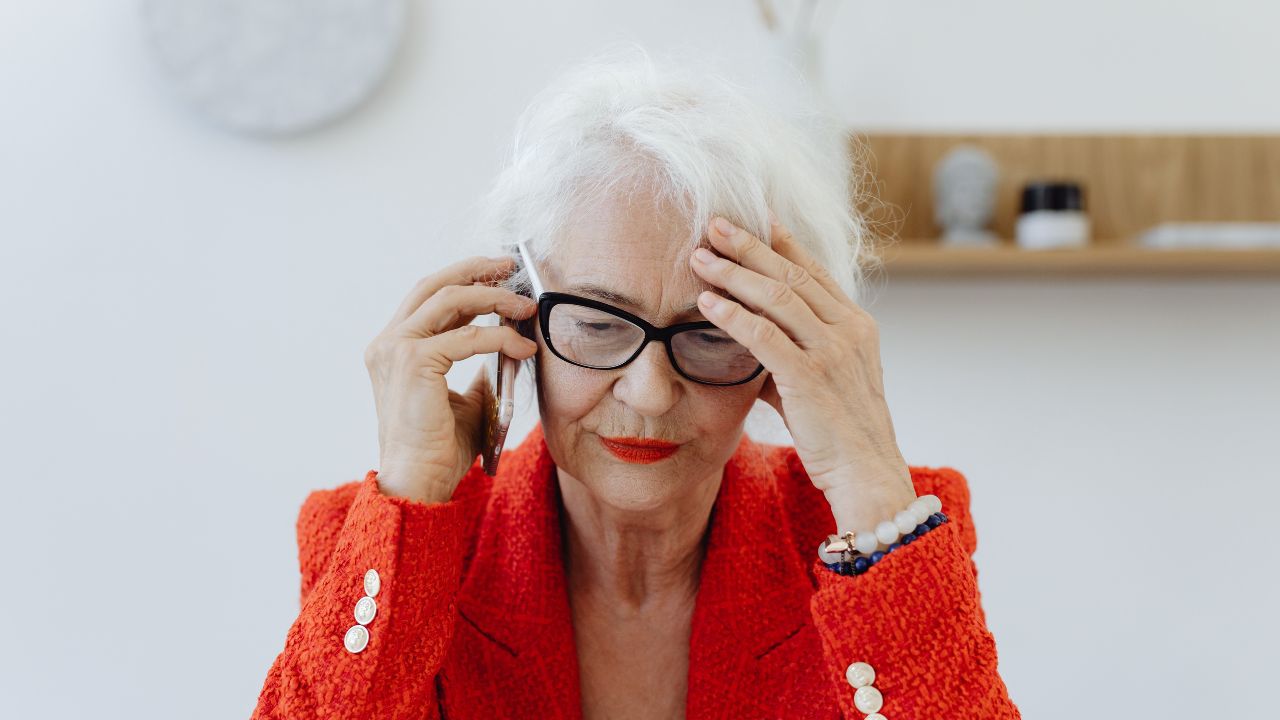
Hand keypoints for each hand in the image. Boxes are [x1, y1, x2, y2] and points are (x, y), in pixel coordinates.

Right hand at [364, 256, 537, 502]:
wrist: (419, 481)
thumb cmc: (439, 448)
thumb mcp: (466, 400)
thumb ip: (478, 371)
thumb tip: (507, 348)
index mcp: (394, 348)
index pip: (429, 298)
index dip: (465, 279)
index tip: (499, 274)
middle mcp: (388, 343)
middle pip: (434, 285)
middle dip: (476, 270)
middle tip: (511, 268)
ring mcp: (396, 350)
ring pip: (451, 299)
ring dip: (494, 297)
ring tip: (526, 306)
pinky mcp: (413, 362)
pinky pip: (468, 337)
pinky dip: (500, 337)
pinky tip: (523, 346)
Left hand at [688, 212, 915, 529]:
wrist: (866, 473)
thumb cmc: (839, 433)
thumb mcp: (819, 381)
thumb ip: (788, 355)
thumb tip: (748, 340)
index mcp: (856, 325)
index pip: (813, 271)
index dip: (782, 242)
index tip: (755, 218)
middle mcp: (848, 330)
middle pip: (791, 274)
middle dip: (749, 247)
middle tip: (714, 224)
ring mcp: (832, 351)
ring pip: (776, 297)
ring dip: (733, 274)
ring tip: (700, 258)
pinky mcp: (810, 376)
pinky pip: (764, 336)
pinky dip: (732, 316)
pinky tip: (707, 304)